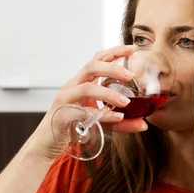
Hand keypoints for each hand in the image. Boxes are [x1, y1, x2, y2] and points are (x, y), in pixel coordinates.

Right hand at [26, 45, 148, 161]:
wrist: (49, 144)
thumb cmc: (74, 127)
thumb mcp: (102, 122)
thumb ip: (122, 122)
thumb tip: (144, 123)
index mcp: (83, 82)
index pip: (98, 59)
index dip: (115, 51)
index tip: (133, 48)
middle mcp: (73, 86)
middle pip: (91, 66)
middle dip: (112, 68)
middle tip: (130, 75)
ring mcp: (66, 99)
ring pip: (86, 88)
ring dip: (108, 94)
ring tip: (125, 102)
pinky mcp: (63, 115)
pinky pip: (82, 112)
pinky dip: (101, 115)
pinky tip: (115, 118)